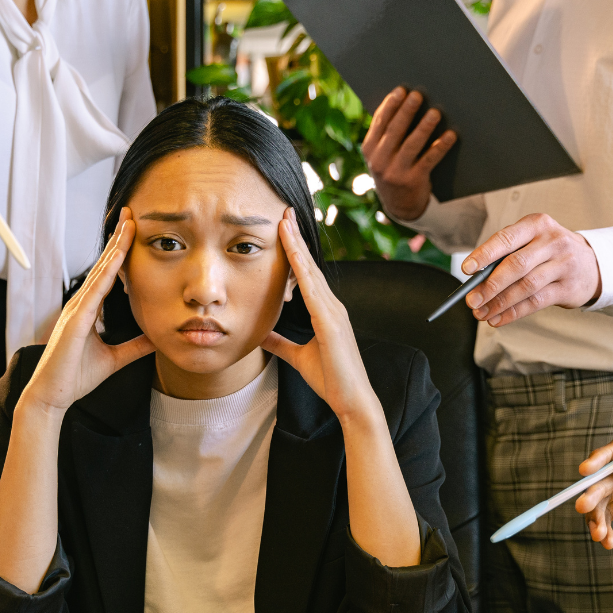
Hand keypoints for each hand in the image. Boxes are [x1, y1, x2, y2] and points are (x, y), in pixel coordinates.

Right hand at [18, 207, 153, 415]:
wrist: (52, 396)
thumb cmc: (75, 377)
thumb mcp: (114, 359)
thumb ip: (134, 347)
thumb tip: (156, 339)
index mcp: (88, 310)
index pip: (108, 275)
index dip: (120, 253)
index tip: (133, 232)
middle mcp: (81, 305)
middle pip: (103, 266)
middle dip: (118, 240)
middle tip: (131, 215)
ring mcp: (76, 310)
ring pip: (99, 272)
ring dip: (114, 249)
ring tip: (128, 226)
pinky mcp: (75, 321)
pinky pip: (94, 292)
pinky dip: (106, 274)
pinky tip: (117, 259)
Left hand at [261, 208, 379, 422]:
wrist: (351, 400)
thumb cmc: (331, 380)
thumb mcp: (297, 357)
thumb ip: (280, 343)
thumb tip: (261, 333)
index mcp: (326, 312)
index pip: (307, 275)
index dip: (295, 251)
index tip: (283, 229)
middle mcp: (332, 306)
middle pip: (310, 265)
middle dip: (296, 238)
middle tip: (284, 212)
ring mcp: (334, 312)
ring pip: (311, 271)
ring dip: (297, 245)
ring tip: (284, 221)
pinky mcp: (331, 323)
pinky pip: (313, 290)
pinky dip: (302, 269)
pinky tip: (292, 252)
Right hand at [361, 87, 456, 221]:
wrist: (399, 205)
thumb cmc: (393, 168)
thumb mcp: (382, 153)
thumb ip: (387, 133)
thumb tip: (405, 100)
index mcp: (369, 149)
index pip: (379, 123)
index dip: (390, 106)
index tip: (401, 90)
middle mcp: (379, 161)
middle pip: (394, 131)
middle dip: (406, 112)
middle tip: (418, 95)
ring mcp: (395, 172)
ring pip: (411, 145)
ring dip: (424, 127)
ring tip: (435, 112)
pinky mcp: (413, 181)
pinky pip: (429, 160)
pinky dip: (440, 146)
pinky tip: (450, 135)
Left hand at [459, 213, 601, 325]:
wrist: (591, 264)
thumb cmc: (548, 252)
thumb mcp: (530, 243)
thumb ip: (504, 257)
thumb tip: (474, 282)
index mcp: (536, 225)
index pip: (506, 238)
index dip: (485, 254)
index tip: (467, 269)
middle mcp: (552, 241)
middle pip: (516, 265)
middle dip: (490, 285)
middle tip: (471, 300)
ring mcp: (564, 264)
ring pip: (525, 286)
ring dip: (499, 303)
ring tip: (481, 313)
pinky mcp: (569, 287)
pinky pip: (536, 302)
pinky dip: (513, 313)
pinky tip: (497, 319)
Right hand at [575, 438, 612, 549]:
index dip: (598, 459)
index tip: (586, 470)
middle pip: (601, 481)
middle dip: (591, 496)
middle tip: (582, 507)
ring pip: (599, 503)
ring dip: (596, 520)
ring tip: (598, 536)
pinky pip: (606, 519)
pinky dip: (605, 531)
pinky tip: (607, 541)